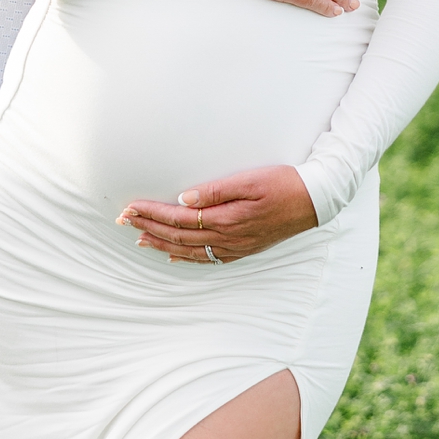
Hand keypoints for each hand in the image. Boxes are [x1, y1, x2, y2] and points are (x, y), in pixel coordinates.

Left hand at [117, 166, 317, 263]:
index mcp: (226, 218)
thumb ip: (216, 190)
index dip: (151, 213)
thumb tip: (183, 197)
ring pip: (188, 250)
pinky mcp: (242, 249)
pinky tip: (173, 256)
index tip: (130, 207)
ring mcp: (235, 247)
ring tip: (138, 239)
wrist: (315, 201)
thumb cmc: (284, 184)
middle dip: (147, 228)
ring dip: (161, 244)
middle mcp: (227, 238)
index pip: (177, 217)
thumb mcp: (251, 180)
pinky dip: (185, 258)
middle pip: (177, 236)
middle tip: (122, 221)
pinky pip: (206, 258)